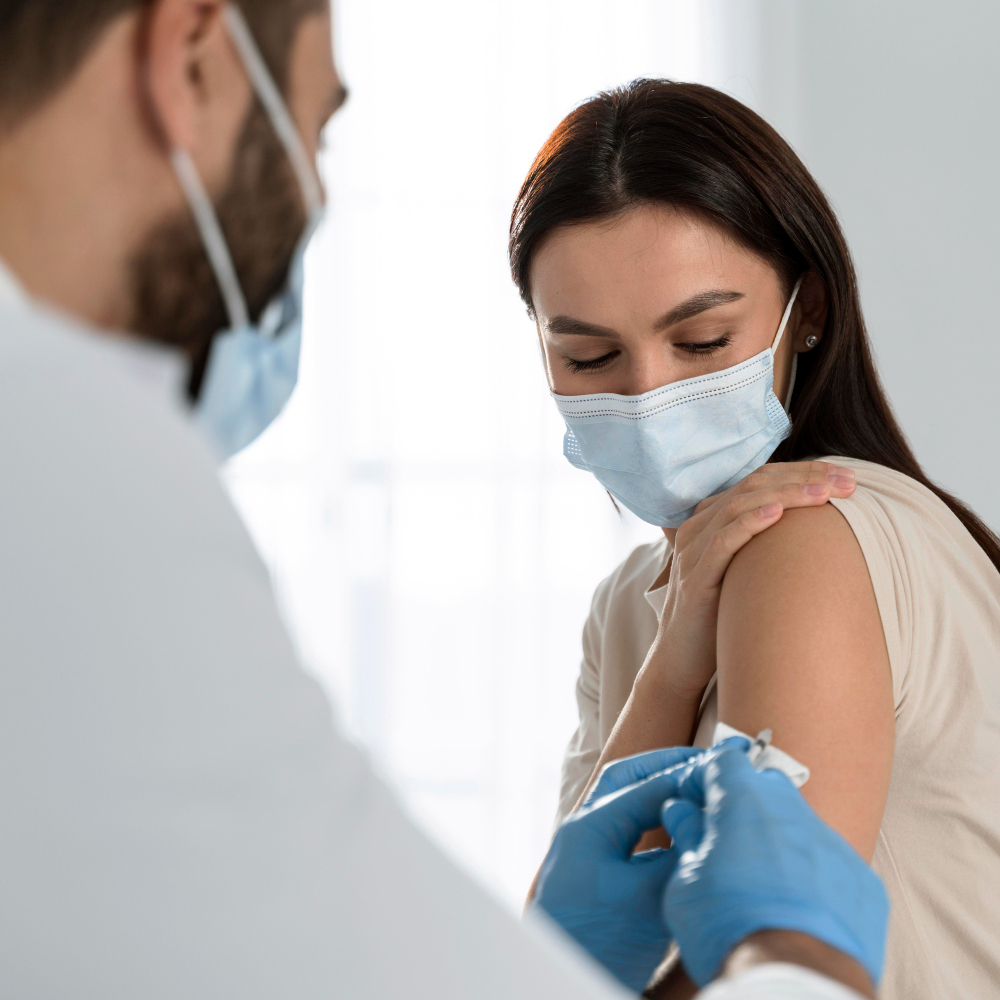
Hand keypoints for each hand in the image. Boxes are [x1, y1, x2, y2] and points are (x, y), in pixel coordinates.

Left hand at [533, 747, 700, 993]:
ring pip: (628, 809)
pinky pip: (630, 837)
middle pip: (628, 783)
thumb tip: (707, 828)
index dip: (685, 776)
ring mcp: (589, 853)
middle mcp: (586, 831)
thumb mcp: (645, 899)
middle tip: (703, 763)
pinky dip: (657, 829)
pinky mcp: (598, 877)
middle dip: (665, 769)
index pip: (645, 786)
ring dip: (660, 797)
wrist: (560, 984)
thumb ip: (677, 857)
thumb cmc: (593, 943)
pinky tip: (682, 839)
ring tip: (696, 792)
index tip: (720, 772)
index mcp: (590, 826)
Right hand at [645, 461, 856, 699]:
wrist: (681, 660)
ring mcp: (693, 551)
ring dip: (786, 495)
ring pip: (739, 506)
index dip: (803, 471)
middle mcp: (698, 528)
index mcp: (711, 520)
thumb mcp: (745, 570)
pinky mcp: (694, 579)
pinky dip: (751, 523)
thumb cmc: (721, 614)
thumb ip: (767, 544)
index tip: (848, 475)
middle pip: (753, 485)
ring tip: (824, 493)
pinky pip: (722, 542)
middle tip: (848, 480)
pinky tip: (779, 513)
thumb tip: (822, 530)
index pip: (760, 479)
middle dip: (804, 478)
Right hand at [659, 745, 888, 988]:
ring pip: (801, 827)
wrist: (795, 982)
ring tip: (762, 887)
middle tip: (727, 843)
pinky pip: (832, 864)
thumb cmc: (730, 929)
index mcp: (744, 800)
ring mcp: (833, 843)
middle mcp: (793, 810)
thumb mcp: (686, 881)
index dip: (707, 776)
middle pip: (767, 786)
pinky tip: (795, 909)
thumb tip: (682, 814)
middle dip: (746, 806)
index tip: (695, 799)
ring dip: (780, 844)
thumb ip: (687, 837)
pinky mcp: (862, 879)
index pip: (724, 759)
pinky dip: (813, 877)